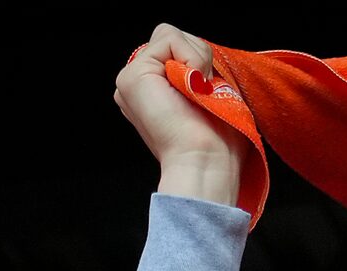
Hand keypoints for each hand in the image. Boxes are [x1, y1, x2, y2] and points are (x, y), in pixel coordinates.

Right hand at [114, 25, 239, 203]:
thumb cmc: (216, 140)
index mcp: (152, 90)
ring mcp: (130, 79)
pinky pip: (169, 37)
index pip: (176, 48)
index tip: (205, 95)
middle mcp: (138, 85)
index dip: (198, 62)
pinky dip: (191, 58)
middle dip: (197, 56)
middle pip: (173, 37)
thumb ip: (194, 70)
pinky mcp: (132, 76)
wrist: (206, 160)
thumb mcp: (207, 93)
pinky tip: (191, 87)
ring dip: (196, 58)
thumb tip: (197, 62)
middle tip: (202, 93)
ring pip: (170, 34)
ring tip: (196, 93)